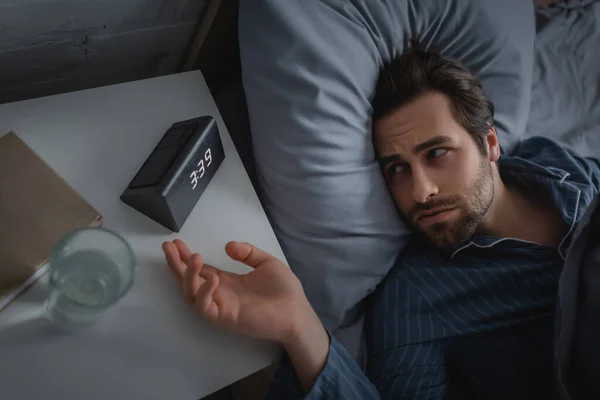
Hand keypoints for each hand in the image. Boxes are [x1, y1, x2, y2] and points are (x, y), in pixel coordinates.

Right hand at [162, 239, 312, 344]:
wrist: (297, 311)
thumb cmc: (283, 289)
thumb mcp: (265, 262)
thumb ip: (247, 253)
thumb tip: (228, 245)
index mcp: (227, 281)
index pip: (199, 270)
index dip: (186, 257)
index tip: (176, 242)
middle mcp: (219, 293)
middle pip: (188, 280)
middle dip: (176, 264)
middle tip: (169, 247)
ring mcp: (220, 306)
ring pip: (190, 294)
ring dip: (188, 275)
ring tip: (194, 257)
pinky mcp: (225, 318)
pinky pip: (204, 307)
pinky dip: (203, 292)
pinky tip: (211, 277)